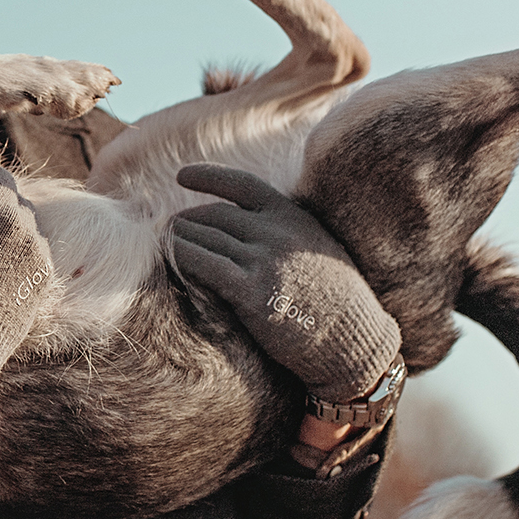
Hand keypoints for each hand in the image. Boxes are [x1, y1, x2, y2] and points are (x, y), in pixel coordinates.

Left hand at [170, 163, 399, 402]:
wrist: (354, 342)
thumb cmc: (337, 303)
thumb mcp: (318, 249)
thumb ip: (285, 231)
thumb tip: (246, 224)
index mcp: (294, 217)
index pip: (242, 184)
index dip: (208, 176)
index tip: (182, 176)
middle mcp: (277, 231)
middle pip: (215, 215)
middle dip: (187, 221)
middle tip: (167, 229)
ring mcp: (264, 259)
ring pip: (203, 237)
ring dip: (177, 240)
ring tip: (164, 246)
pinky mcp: (251, 291)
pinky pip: (203, 265)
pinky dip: (181, 259)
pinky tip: (171, 263)